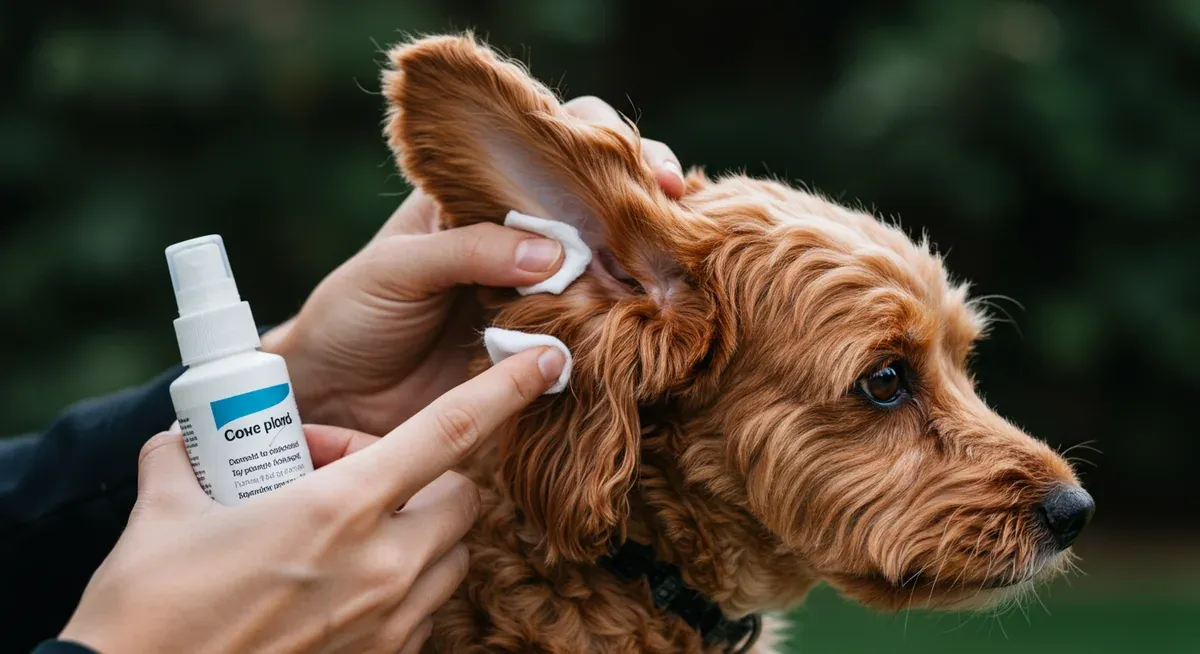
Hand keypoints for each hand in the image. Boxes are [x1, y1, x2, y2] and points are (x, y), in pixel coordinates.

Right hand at [59, 347, 565, 653]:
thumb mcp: (166, 506)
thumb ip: (189, 456)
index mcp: (341, 508)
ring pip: (450, 557)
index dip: (503, 391)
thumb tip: (183, 440)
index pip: (450, 433)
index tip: (544, 362)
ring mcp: (388, 622)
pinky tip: (339, 586)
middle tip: (357, 478)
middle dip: (430, 480)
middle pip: (460, 500)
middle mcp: (382, 565)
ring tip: (349, 534)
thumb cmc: (147, 606)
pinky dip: (401, 587)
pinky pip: (423, 611)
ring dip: (419, 533)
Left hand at [263, 95, 682, 434]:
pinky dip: (622, 329)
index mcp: (477, 197)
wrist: (332, 401)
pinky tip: (648, 326)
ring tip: (672, 271)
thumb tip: (556, 252)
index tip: (641, 169)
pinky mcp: (539, 354)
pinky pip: (591, 334)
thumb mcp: (397, 268)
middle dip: (643, 201)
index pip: (549, 148)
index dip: (600, 144)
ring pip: (606, 268)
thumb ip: (469, 250)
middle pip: (595, 205)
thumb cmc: (350, 317)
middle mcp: (517, 241)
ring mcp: (535, 297)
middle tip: (674, 214)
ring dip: (642, 266)